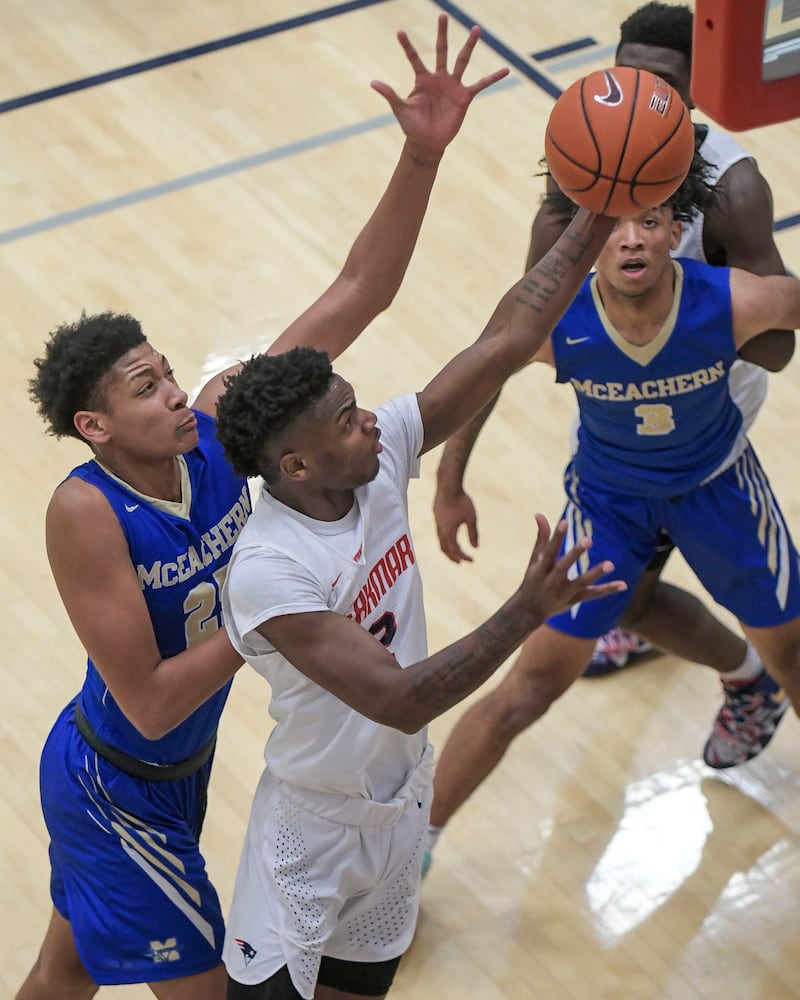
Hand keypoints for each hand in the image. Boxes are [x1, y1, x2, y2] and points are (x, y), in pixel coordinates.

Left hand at [371, 14, 508, 158]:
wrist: (427, 142)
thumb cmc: (412, 126)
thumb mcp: (400, 109)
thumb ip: (390, 94)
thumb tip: (373, 82)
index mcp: (422, 79)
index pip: (414, 58)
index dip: (407, 46)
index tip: (399, 32)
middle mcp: (439, 78)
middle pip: (441, 50)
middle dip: (442, 33)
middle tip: (442, 15)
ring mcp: (453, 85)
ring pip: (462, 60)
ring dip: (469, 45)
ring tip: (476, 28)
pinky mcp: (464, 97)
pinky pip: (481, 85)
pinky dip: (493, 77)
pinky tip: (505, 70)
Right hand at [434, 484, 477, 562]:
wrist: (448, 486)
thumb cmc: (462, 501)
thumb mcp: (471, 518)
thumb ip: (473, 533)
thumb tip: (475, 547)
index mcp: (449, 532)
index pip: (455, 550)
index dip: (463, 557)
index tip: (472, 560)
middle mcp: (440, 529)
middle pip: (445, 549)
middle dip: (453, 557)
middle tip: (460, 562)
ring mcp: (437, 523)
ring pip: (440, 540)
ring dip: (448, 548)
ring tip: (456, 550)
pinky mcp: (436, 516)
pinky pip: (439, 532)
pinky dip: (445, 539)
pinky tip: (452, 534)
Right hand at [517, 514, 626, 625]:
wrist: (530, 610)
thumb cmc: (533, 579)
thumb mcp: (534, 559)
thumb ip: (542, 537)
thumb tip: (539, 513)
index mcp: (540, 569)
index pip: (549, 551)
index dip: (556, 537)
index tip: (564, 522)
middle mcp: (551, 582)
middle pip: (564, 567)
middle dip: (575, 554)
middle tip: (588, 540)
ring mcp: (564, 593)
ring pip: (581, 582)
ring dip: (596, 573)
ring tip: (610, 564)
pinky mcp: (574, 600)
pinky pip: (593, 595)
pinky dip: (607, 590)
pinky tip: (623, 584)